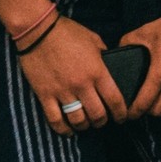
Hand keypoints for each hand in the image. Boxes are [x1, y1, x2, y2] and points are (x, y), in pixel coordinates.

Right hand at [16, 16, 124, 134]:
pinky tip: (68, 131)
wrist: (38, 30)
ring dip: (85, 126)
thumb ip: (104, 56)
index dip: (121, 113)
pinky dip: (63, 129)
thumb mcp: (94, 39)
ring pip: (78, 120)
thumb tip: (110, 67)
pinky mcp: (45, 95)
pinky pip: (55, 119)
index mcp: (97, 71)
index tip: (122, 117)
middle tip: (103, 120)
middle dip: (103, 121)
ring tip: (86, 124)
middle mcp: (82, 85)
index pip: (115, 100)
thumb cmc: (67, 32)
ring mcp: (62, 91)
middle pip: (98, 114)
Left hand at [121, 1, 160, 116]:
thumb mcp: (147, 30)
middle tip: (143, 105)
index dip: (134, 112)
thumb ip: (128, 42)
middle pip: (160, 111)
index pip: (144, 103)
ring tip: (160, 99)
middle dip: (148, 111)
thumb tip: (118, 50)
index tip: (129, 114)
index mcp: (160, 72)